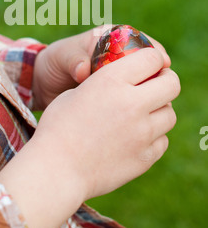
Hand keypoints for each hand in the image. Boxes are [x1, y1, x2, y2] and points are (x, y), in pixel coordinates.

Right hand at [0, 45, 179, 227]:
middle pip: (172, 84)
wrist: (55, 170)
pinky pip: (162, 140)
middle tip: (156, 86)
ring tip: (143, 114)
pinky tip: (135, 138)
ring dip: (159, 110)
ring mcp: (142, 132)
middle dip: (166, 81)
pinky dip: (153, 137)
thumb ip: (105, 84)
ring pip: (169, 114)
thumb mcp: (75, 92)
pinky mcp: (145, 157)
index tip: (151, 64)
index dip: (154, 58)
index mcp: (112, 80)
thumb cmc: (58, 127)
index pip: (153, 57)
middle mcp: (132, 103)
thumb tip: (124, 82)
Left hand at [32, 25, 170, 109]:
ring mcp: (121, 76)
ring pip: (146, 82)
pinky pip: (136, 98)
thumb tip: (83, 69)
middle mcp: (120, 56)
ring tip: (154, 103)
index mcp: (109, 39)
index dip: (154, 51)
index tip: (161, 62)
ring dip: (152, 91)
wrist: (44, 84)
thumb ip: (73, 60)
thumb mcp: (61, 58)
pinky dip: (142, 105)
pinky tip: (145, 116)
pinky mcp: (119, 94)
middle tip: (161, 86)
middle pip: (150, 62)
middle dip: (158, 73)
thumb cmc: (54, 63)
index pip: (140, 40)